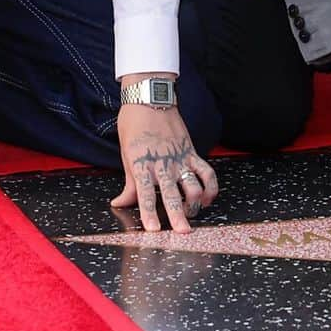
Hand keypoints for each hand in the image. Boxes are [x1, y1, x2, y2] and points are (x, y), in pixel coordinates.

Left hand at [111, 104, 218, 233]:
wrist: (150, 97)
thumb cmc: (133, 124)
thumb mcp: (126, 154)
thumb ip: (128, 183)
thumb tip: (119, 203)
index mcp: (141, 163)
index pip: (145, 193)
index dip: (149, 213)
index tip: (153, 230)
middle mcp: (162, 162)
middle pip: (172, 193)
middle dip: (178, 215)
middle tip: (184, 232)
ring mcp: (179, 156)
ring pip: (193, 184)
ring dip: (195, 203)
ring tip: (192, 214)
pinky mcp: (191, 151)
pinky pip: (206, 171)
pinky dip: (210, 186)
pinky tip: (208, 198)